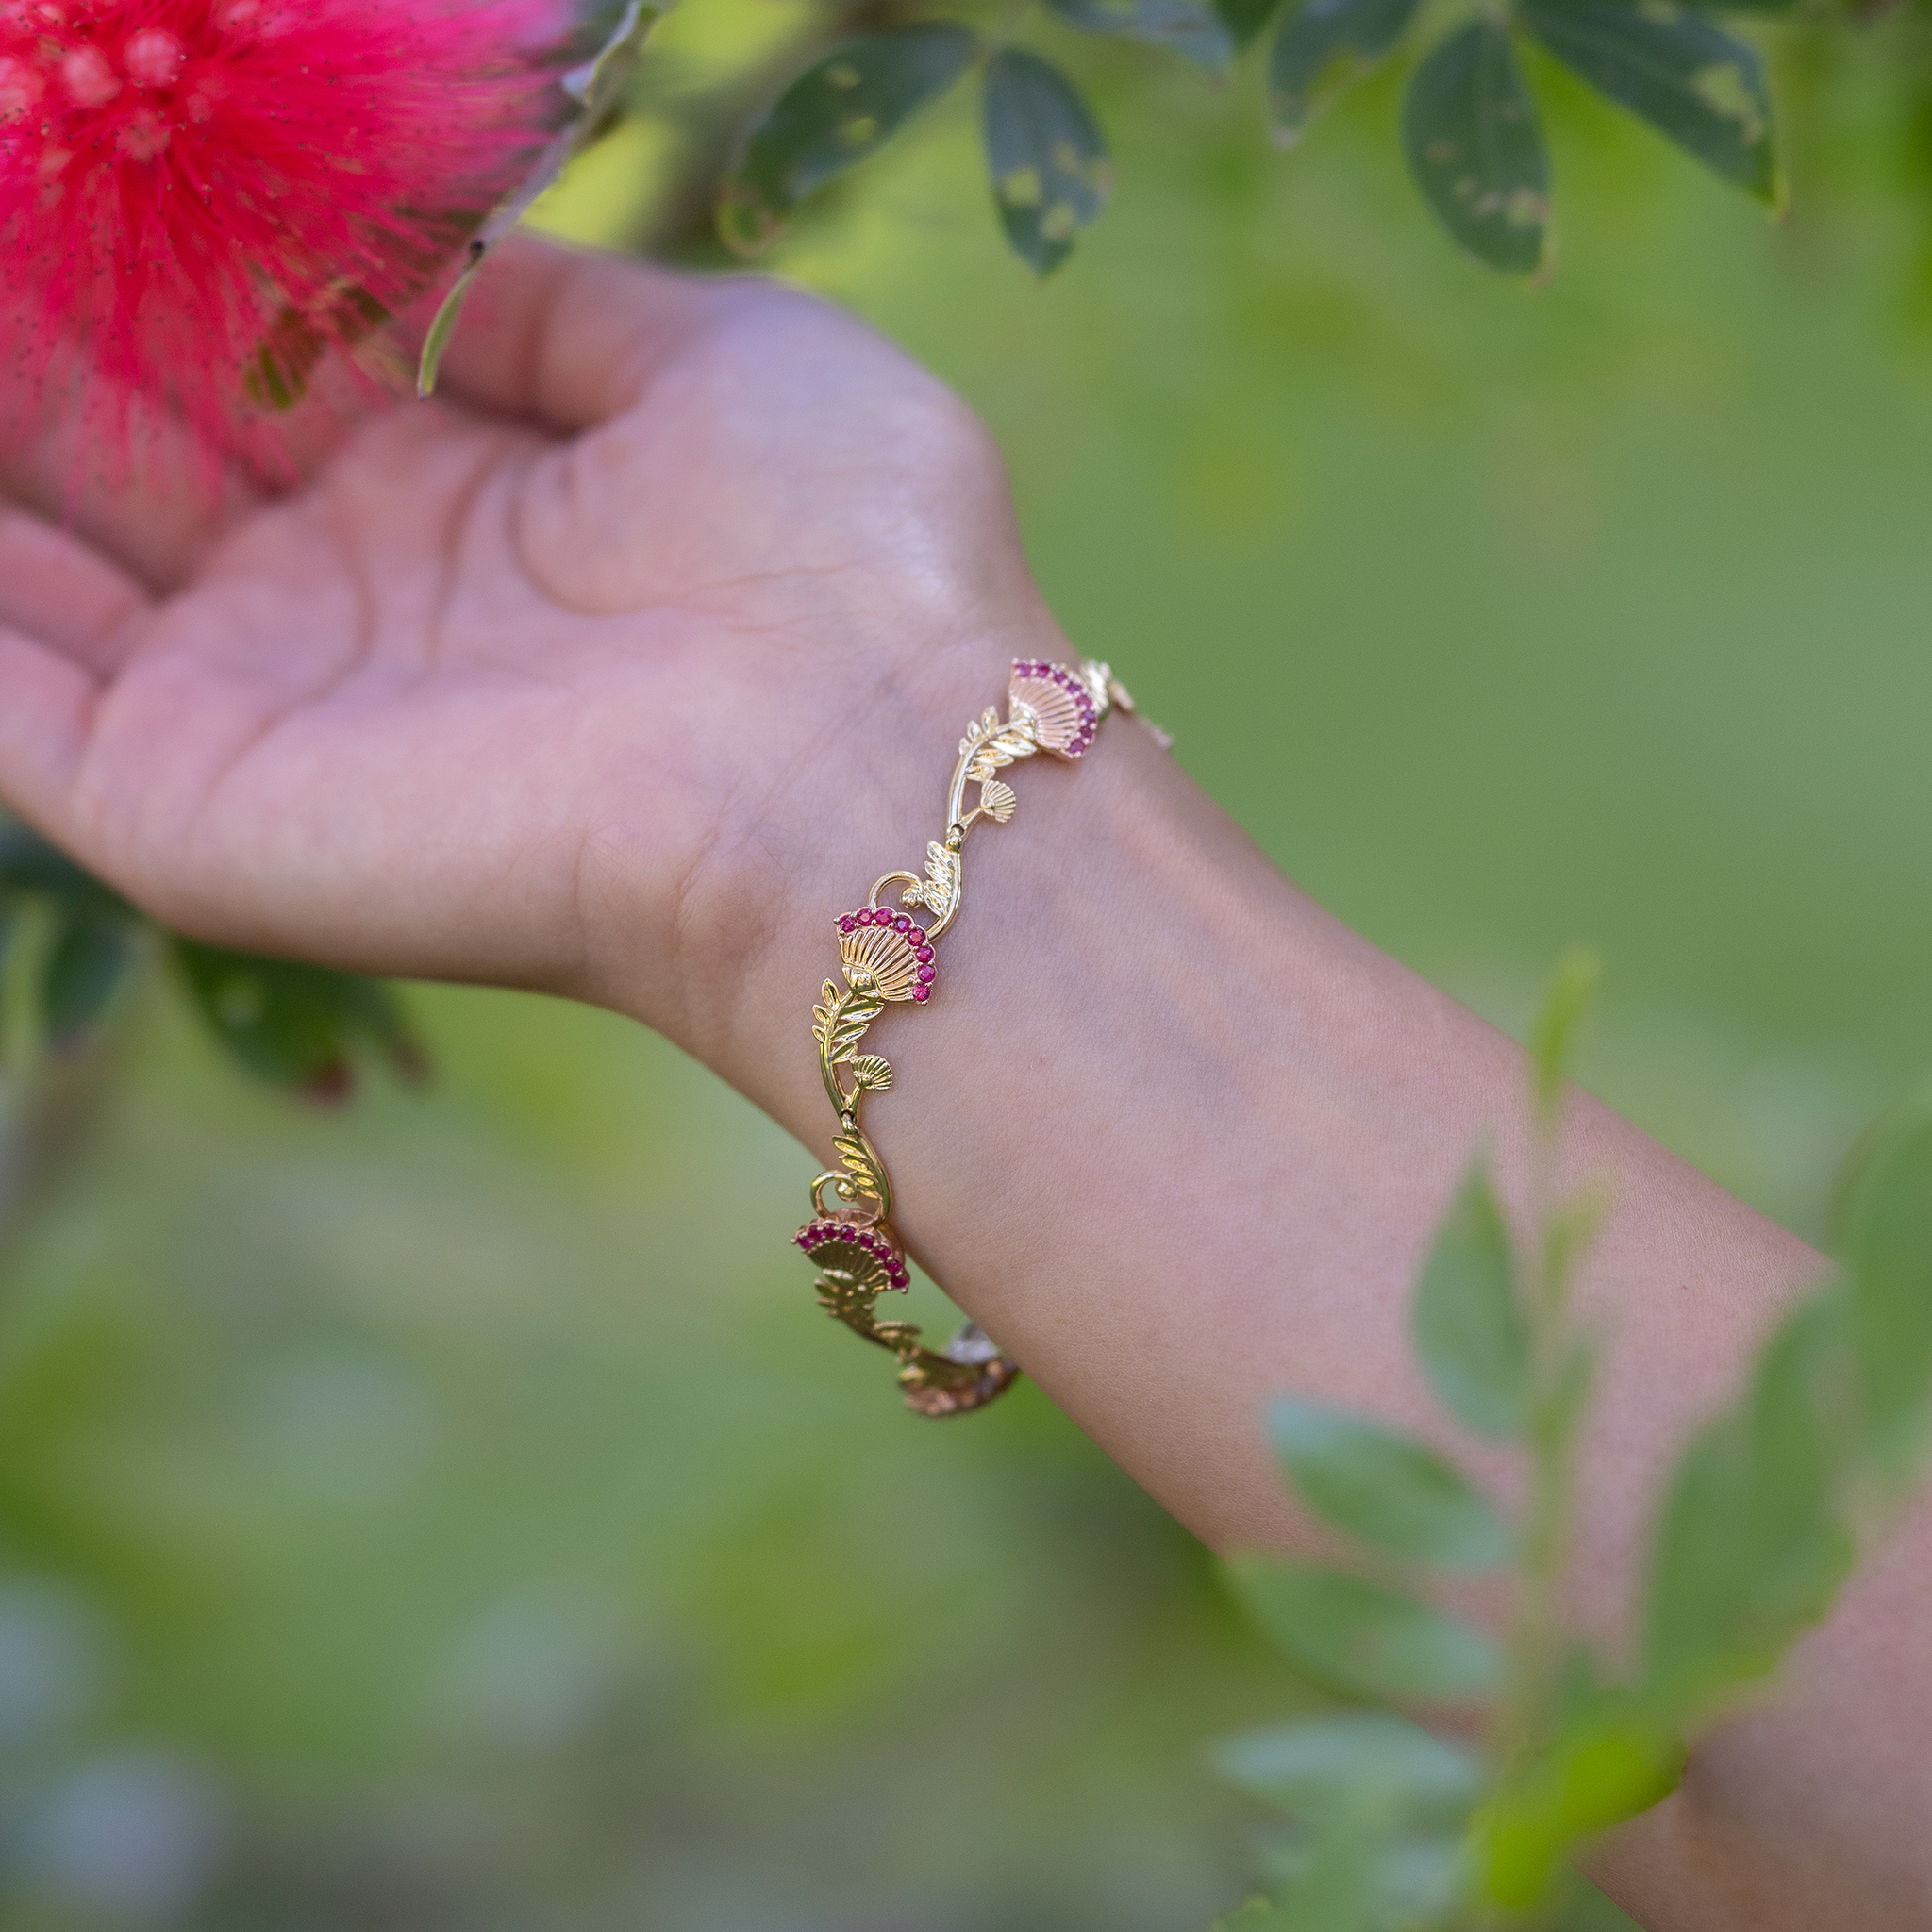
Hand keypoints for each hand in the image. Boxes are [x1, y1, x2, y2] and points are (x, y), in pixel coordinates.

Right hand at [0, 236, 1061, 1040]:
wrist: (859, 779)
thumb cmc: (844, 559)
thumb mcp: (728, 364)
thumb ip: (560, 308)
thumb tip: (441, 252)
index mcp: (472, 492)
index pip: (264, 360)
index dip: (171, 255)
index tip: (86, 140)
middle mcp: (355, 598)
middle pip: (134, 442)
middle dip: (46, 325)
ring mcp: (266, 705)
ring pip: (40, 554)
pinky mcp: (192, 810)